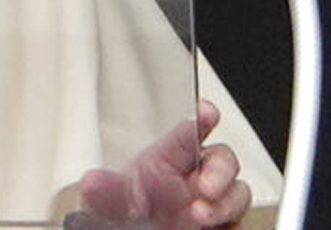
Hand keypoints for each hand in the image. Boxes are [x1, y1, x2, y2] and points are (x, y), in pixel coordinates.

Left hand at [75, 100, 251, 229]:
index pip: (191, 131)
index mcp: (167, 159)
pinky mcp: (218, 228)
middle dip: (221, 170)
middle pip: (223, 160)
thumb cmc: (118, 216)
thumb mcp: (106, 202)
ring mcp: (209, 205)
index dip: (204, 118)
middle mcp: (192, 180)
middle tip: (205, 188)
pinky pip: (237, 224)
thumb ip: (105, 191)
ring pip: (237, 193)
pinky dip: (230, 226)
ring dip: (226, 203)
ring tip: (201, 215)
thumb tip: (93, 182)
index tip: (207, 112)